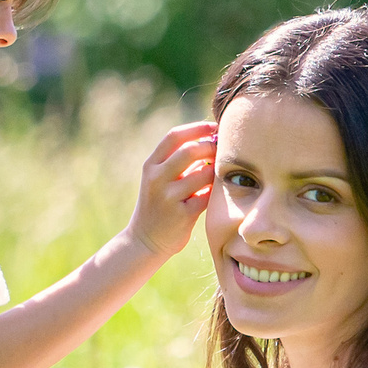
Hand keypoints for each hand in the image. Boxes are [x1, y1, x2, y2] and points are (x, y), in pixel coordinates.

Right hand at [124, 120, 215, 260]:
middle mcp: (156, 178)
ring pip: (203, 174)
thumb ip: (179, 160)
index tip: (215, 127)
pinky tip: (216, 192)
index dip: (198, 128)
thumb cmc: (160, 204)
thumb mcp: (160, 178)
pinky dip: (215, 191)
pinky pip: (207, 196)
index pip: (175, 136)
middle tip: (223, 150)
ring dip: (216, 171)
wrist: (145, 240)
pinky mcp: (181, 215)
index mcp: (151, 165)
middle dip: (211, 147)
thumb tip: (212, 139)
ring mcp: (167, 197)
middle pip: (190, 151)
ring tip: (220, 173)